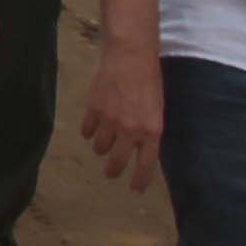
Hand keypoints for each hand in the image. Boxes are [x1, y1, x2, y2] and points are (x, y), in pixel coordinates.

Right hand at [78, 40, 165, 191]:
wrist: (130, 55)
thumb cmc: (150, 78)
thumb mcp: (157, 108)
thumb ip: (149, 128)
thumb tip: (140, 145)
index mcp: (151, 130)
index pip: (145, 164)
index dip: (139, 180)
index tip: (134, 190)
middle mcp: (130, 130)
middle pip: (117, 161)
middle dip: (113, 170)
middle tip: (110, 173)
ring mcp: (109, 121)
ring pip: (100, 147)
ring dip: (101, 149)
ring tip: (101, 146)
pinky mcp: (93, 110)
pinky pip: (87, 130)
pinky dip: (89, 132)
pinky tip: (91, 129)